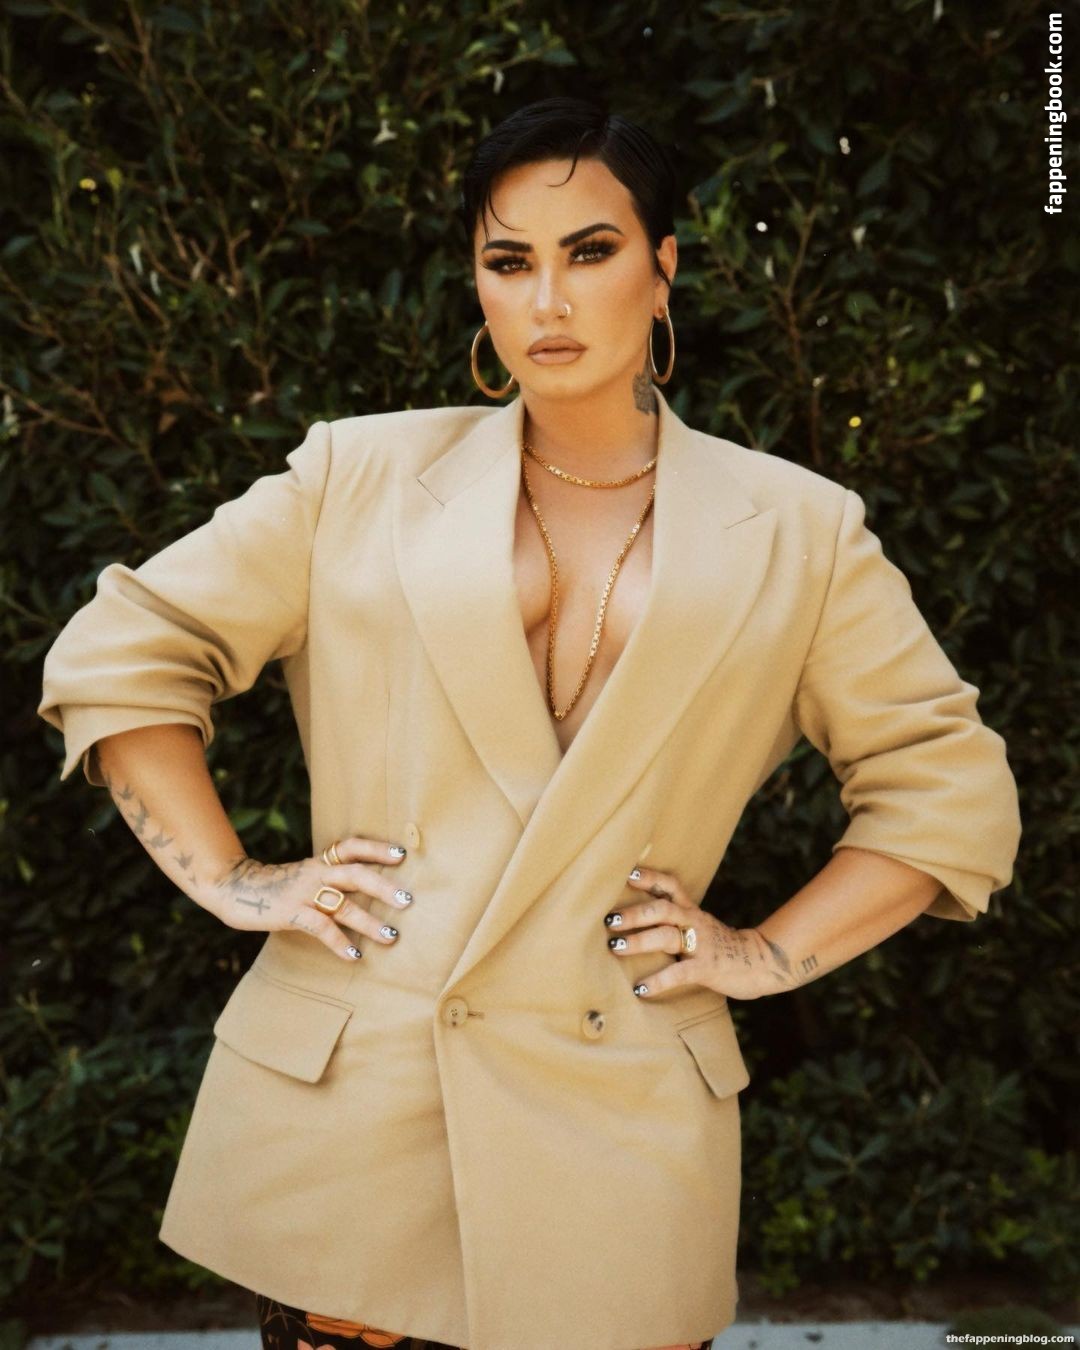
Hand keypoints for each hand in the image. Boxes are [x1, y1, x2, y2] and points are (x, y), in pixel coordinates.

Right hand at [207, 835, 414, 962]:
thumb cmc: (279, 886)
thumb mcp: (307, 875)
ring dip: (368, 921)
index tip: (401, 854)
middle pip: (355, 873)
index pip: (352, 847)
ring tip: (391, 936)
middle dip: (382, 886)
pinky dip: (339, 942)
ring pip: (342, 904)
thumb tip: (369, 891)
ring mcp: (303, 892)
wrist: (236, 889)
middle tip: (407, 900)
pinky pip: (320, 927)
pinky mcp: (291, 912)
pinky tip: (355, 956)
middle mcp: (316, 873)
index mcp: (321, 862)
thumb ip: (332, 879)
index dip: (376, 848)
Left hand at [604, 864, 780, 1001]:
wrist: (758, 962)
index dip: (649, 877)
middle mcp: (694, 922)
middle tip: (610, 920)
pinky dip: (658, 981)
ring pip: (667, 936)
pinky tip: (640, 989)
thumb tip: (635, 917)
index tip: (626, 873)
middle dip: (634, 913)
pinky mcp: (706, 968)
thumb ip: (674, 920)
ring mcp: (701, 944)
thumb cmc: (719, 945)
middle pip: (662, 909)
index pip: (670, 885)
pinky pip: (679, 973)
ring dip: (639, 941)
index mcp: (691, 910)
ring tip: (615, 947)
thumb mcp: (698, 925)